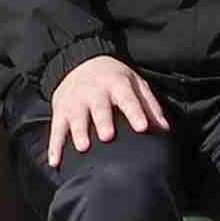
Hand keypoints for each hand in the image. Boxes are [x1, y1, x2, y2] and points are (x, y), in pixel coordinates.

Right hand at [45, 52, 168, 160]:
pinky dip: (54, 146)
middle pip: (99, 107)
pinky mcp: (59, 110)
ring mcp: (75, 100)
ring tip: (83, 147)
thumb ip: (149, 105)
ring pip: (76, 117)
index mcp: (116, 83)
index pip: (127, 98)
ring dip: (78, 132)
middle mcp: (94, 91)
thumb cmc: (113, 78)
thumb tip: (164, 129)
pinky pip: (56, 129)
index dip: (135, 112)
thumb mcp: (135, 83)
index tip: (142, 127)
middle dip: (103, 121)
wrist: (79, 59)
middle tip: (108, 137)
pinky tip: (56, 161)